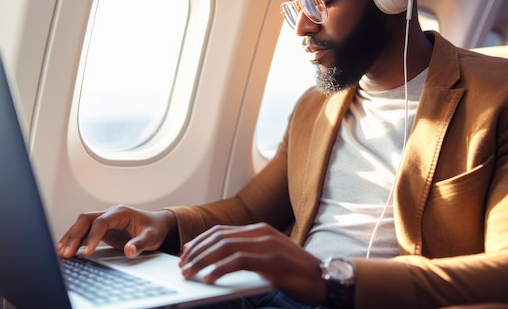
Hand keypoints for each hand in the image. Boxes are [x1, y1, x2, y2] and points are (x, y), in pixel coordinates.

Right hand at [56, 204, 176, 258]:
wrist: (158, 226)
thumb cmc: (155, 229)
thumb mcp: (152, 237)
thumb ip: (140, 244)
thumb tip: (129, 251)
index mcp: (121, 212)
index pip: (101, 222)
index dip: (93, 236)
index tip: (86, 252)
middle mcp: (110, 214)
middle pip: (86, 220)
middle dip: (75, 235)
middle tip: (67, 253)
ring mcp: (105, 221)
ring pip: (82, 225)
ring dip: (71, 238)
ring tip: (61, 253)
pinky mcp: (102, 230)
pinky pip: (84, 232)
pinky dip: (75, 240)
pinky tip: (66, 250)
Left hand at [178, 223, 324, 305]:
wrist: (324, 278)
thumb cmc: (296, 272)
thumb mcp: (270, 257)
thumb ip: (249, 253)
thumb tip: (221, 261)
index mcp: (260, 230)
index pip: (222, 231)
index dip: (201, 241)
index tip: (186, 253)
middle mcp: (261, 233)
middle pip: (219, 237)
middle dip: (197, 251)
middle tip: (182, 265)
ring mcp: (267, 245)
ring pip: (225, 247)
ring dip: (202, 261)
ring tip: (189, 273)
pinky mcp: (271, 261)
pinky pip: (238, 262)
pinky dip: (220, 269)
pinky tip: (208, 279)